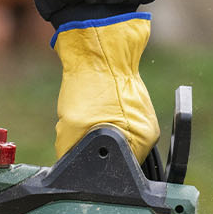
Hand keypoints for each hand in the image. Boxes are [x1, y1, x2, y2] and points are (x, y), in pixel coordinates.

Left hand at [53, 14, 159, 161]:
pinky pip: (107, 120)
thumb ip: (71, 152)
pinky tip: (89, 102)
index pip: (117, 169)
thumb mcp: (72, 126)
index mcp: (143, 141)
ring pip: (105, 137)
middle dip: (90, 144)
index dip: (93, 162)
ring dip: (90, 129)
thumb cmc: (91, 81)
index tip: (80, 147)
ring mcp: (139, 116)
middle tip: (82, 124)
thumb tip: (66, 164)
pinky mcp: (130, 104)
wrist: (97, 44)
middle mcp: (146, 132)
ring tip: (86, 109)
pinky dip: (93, 115)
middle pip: (110, 154)